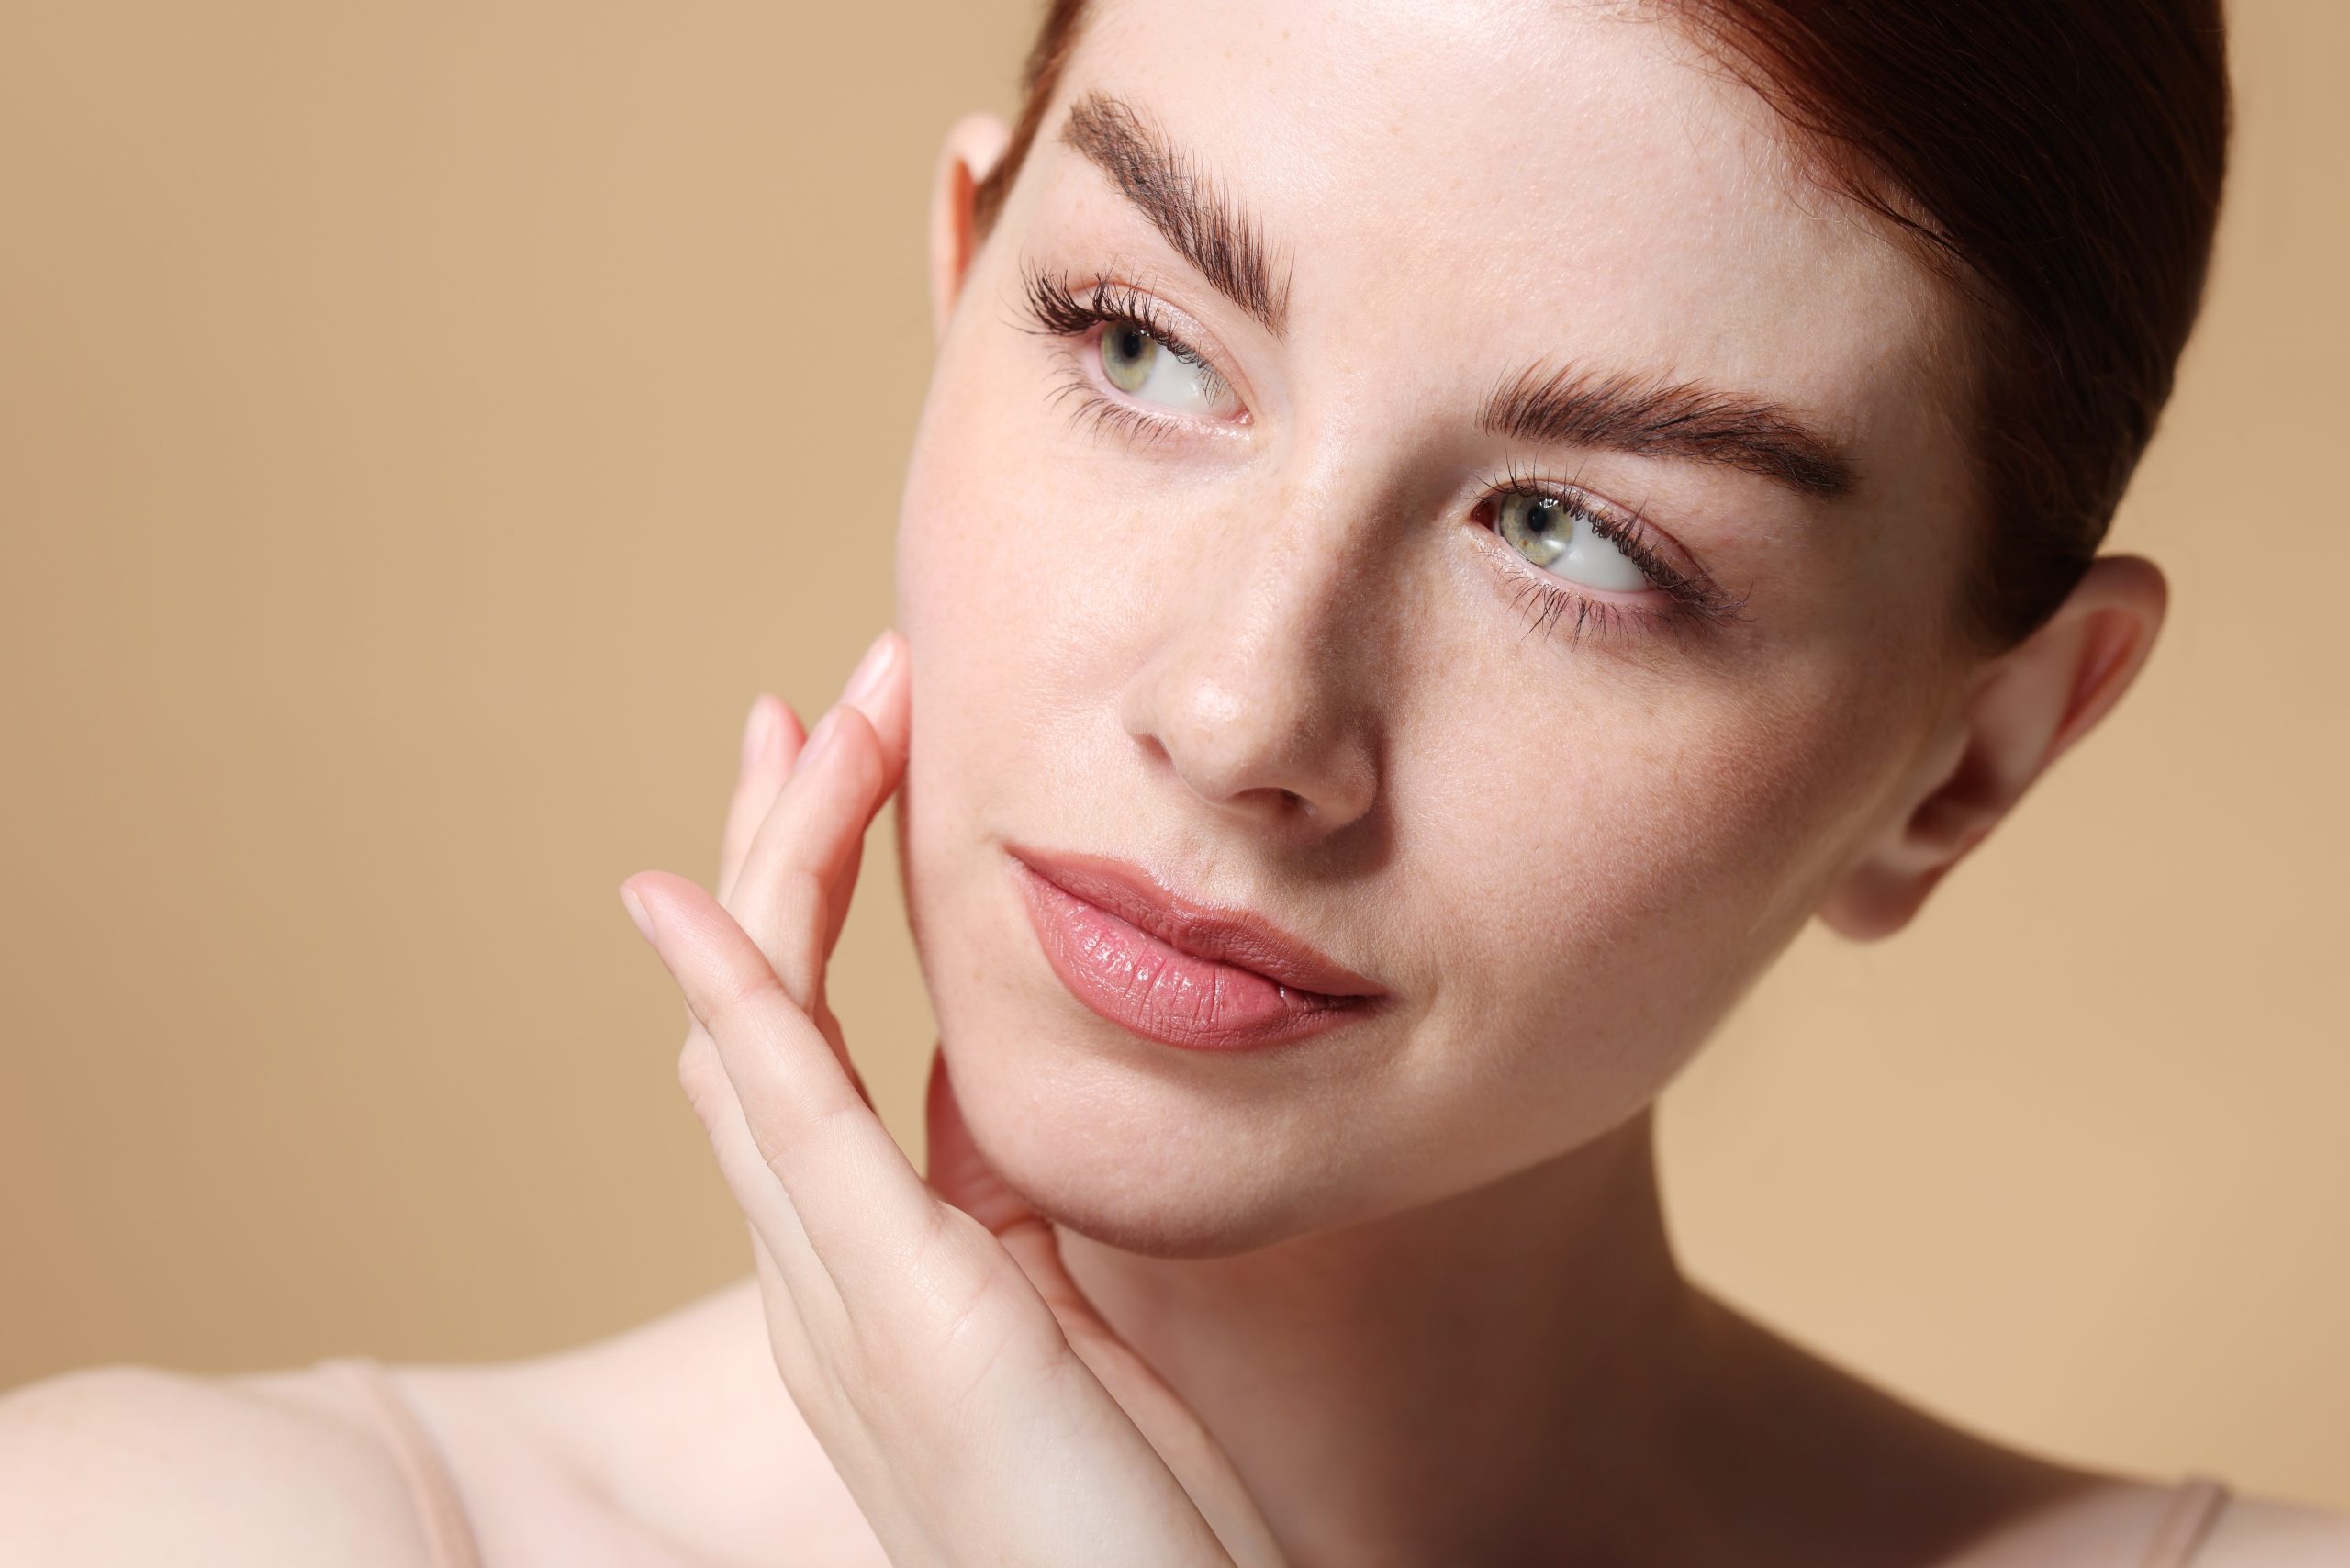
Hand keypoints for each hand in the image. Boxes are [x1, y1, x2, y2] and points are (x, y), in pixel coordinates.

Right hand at [618, 629, 1288, 1567]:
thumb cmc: (1135, 1519)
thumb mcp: (1067, 1320)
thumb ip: (1005, 1205)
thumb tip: (980, 1084)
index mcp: (868, 1273)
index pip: (807, 1050)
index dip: (806, 901)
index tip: (847, 765)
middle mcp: (819, 1278)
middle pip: (756, 1020)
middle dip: (781, 847)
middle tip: (813, 703)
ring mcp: (836, 1297)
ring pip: (759, 1033)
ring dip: (780, 863)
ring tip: (816, 717)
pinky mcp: (892, 1310)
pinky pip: (783, 1118)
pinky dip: (730, 993)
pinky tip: (686, 896)